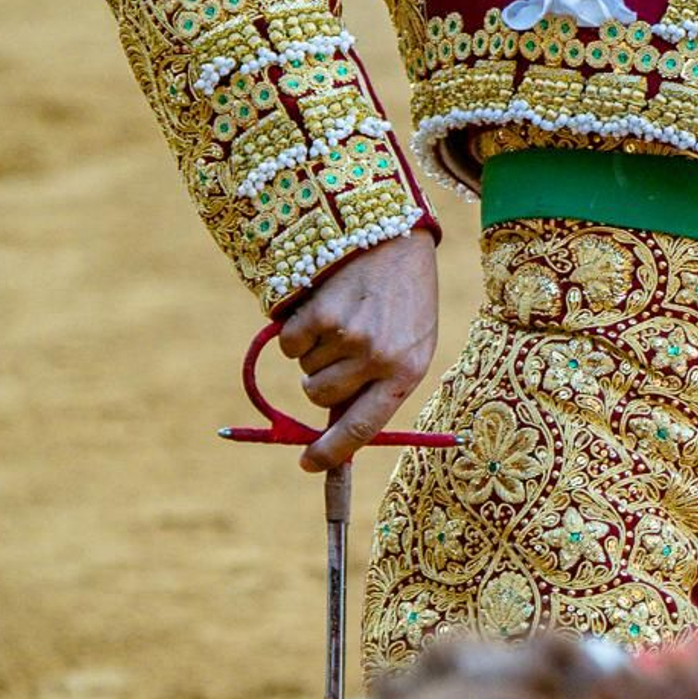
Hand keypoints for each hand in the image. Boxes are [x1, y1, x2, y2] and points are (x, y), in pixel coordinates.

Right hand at [274, 229, 438, 472]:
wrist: (397, 235)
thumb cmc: (404, 298)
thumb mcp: (408, 344)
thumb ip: (376, 384)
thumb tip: (331, 430)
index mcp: (406, 373)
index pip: (363, 429)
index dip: (331, 452)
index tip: (307, 463)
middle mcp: (379, 359)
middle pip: (319, 397)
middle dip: (318, 381)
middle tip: (337, 351)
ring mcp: (349, 336)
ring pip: (303, 368)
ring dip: (314, 349)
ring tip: (343, 316)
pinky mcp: (322, 313)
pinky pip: (289, 343)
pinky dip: (297, 330)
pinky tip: (324, 304)